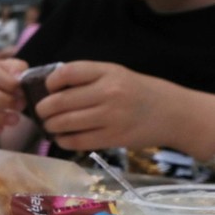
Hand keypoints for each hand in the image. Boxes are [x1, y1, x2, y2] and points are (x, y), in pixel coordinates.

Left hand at [37, 61, 176, 151]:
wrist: (172, 113)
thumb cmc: (138, 92)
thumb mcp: (116, 74)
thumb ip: (87, 78)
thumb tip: (48, 88)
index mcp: (108, 72)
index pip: (67, 73)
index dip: (50, 82)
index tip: (48, 89)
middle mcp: (109, 93)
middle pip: (59, 102)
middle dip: (43, 109)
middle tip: (42, 113)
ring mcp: (110, 117)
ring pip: (64, 123)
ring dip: (50, 126)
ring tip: (50, 126)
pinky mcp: (112, 138)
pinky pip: (76, 142)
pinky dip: (63, 141)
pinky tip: (62, 138)